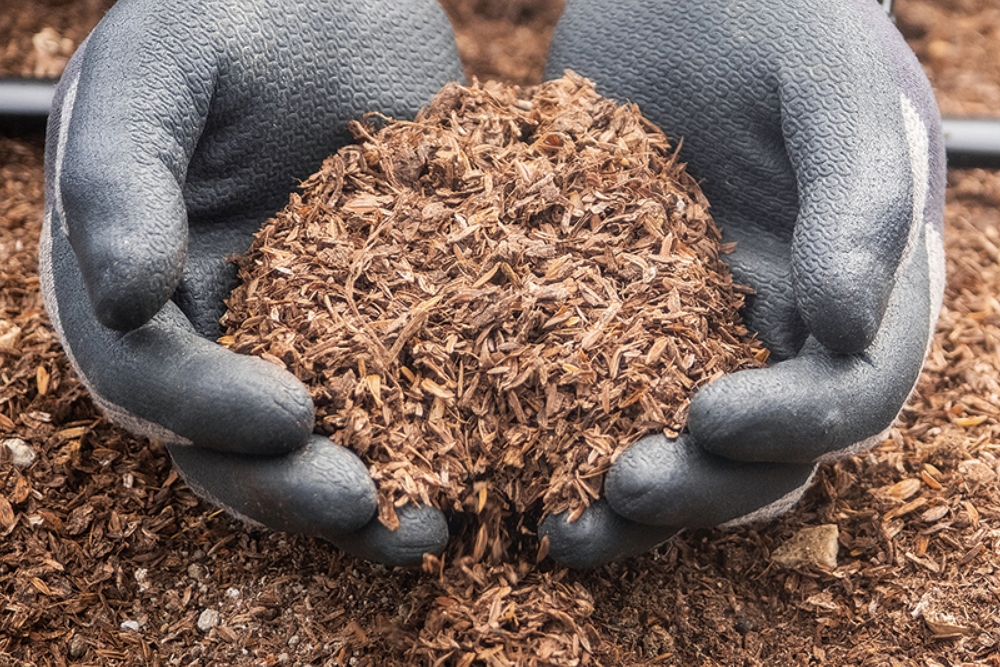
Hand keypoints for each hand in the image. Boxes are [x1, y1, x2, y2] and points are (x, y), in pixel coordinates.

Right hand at [40, 0, 463, 565]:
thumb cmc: (231, 13)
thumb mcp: (158, 66)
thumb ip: (118, 170)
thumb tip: (124, 296)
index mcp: (139, 285)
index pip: (148, 378)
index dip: (205, 410)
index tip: (286, 414)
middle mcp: (219, 330)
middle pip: (228, 444)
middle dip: (289, 486)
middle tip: (365, 507)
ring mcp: (307, 335)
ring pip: (318, 443)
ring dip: (368, 494)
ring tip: (433, 527)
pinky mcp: (389, 325)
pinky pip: (405, 398)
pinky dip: (438, 441)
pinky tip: (491, 462)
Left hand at [539, 0, 945, 567]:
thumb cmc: (773, 8)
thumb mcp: (828, 78)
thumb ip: (859, 193)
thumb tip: (851, 326)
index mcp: (859, 285)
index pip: (850, 393)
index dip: (790, 424)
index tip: (709, 417)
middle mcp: (781, 326)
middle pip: (764, 453)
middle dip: (700, 485)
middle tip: (620, 490)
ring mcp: (696, 328)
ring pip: (680, 448)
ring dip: (628, 499)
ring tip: (557, 524)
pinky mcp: (616, 316)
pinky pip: (597, 396)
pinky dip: (560, 439)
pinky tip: (505, 458)